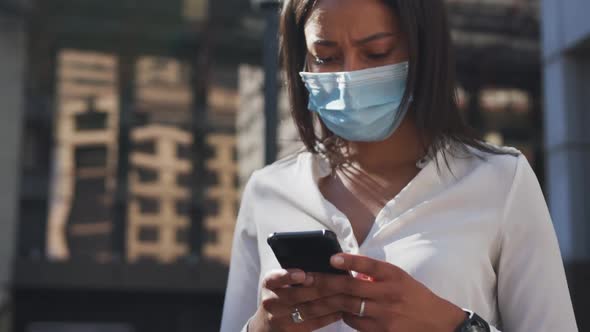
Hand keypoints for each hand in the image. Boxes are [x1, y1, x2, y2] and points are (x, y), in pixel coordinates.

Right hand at [249, 269, 342, 331]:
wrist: (267, 326)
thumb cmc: (280, 296)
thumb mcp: (279, 283)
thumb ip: (296, 274)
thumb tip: (328, 263)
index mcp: (269, 283)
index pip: (276, 278)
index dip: (289, 276)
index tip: (303, 274)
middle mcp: (271, 301)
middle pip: (300, 294)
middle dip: (324, 286)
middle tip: (344, 281)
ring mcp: (279, 318)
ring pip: (310, 309)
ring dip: (332, 301)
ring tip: (349, 295)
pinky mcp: (291, 331)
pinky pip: (315, 323)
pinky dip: (330, 316)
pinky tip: (342, 310)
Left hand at [308, 253, 466, 331]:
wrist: (438, 324)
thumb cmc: (415, 297)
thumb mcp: (399, 278)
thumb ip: (375, 274)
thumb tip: (348, 270)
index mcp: (394, 276)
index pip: (370, 266)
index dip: (350, 262)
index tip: (332, 258)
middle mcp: (389, 294)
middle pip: (351, 288)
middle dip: (325, 283)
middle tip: (306, 279)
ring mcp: (385, 316)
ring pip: (348, 307)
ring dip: (327, 301)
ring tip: (310, 295)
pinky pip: (354, 323)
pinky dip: (343, 315)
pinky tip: (334, 310)